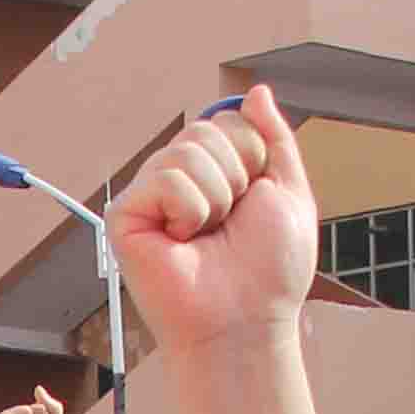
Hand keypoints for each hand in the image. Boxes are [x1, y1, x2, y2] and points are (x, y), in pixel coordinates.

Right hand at [105, 87, 316, 357]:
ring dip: (215, 199)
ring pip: (187, 152)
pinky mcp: (126, 214)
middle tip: (227, 226)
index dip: (253, 158)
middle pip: (207, 130)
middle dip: (235, 177)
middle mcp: (178, 178)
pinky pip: (166, 178)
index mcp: (214, 171)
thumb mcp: (289, 192)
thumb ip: (274, 138)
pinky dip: (189, 211)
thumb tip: (255, 92)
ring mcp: (149, 196)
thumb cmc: (269, 272)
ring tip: (205, 238)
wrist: (244, 320)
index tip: (253, 204)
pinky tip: (182, 242)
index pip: (230, 121)